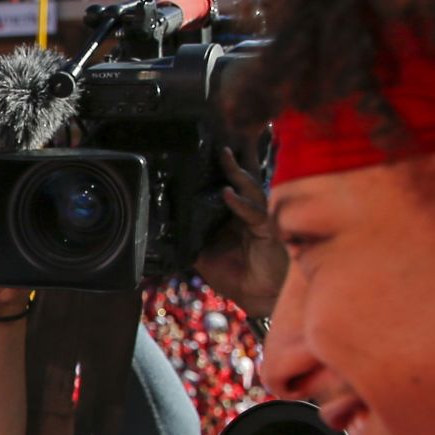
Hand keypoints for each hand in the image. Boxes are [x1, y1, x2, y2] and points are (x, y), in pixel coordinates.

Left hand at [192, 146, 286, 319]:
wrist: (256, 297)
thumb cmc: (237, 276)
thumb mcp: (204, 257)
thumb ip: (191, 241)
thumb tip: (166, 232)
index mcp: (237, 214)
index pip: (229, 185)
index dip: (221, 169)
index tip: (207, 150)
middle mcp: (250, 211)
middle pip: (244, 178)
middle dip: (235, 158)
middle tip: (222, 137)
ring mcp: (261, 217)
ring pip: (251, 188)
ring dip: (237, 172)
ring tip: (225, 156)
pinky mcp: (267, 229)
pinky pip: (254, 212)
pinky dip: (240, 203)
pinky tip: (228, 193)